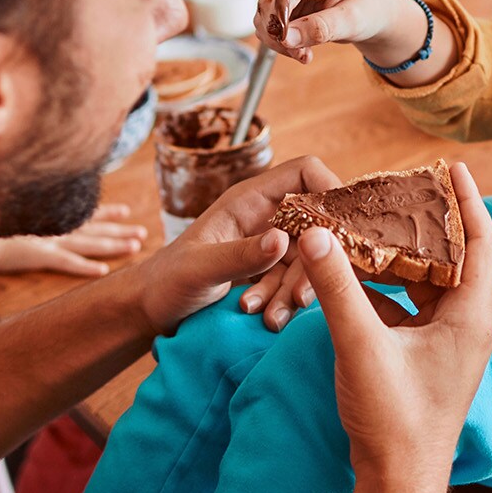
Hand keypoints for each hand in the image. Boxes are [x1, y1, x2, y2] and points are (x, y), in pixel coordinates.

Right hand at [0, 204, 148, 277]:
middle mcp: (53, 226)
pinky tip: (103, 272)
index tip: (125, 211)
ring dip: (113, 244)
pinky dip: (85, 267)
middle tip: (143, 232)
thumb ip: (27, 209)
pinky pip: (67, 263)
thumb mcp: (11, 213)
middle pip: (94, 227)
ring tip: (136, 246)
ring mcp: (47, 239)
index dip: (106, 213)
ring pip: (89, 242)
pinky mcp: (37, 254)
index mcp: (48, 217)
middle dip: (120, 230)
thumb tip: (36, 206)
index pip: (84, 213)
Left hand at [132, 156, 343, 334]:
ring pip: (308, 259)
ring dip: (296, 290)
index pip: (305, 173)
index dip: (329, 191)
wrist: (151, 309)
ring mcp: (268, 243)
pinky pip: (294, 282)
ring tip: (271, 317)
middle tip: (300, 298)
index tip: (340, 231)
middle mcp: (265, 215)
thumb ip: (240, 256)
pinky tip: (266, 319)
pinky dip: (285, 302)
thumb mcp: (200, 269)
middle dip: (313, 263)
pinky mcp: (268, 271)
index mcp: (249, 198)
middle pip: (315, 224)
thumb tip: (282, 241)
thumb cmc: (167, 281)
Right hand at [252, 0, 418, 66]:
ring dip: (279, 42)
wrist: (371, 13)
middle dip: (279, 35)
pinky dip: (281, 43)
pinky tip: (302, 50)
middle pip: (268, 5)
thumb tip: (286, 37)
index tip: (286, 41)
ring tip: (305, 55)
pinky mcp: (283, 5)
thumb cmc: (367, 9)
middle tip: (300, 55)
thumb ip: (320, 28)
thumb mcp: (351, 20)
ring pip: (265, 18)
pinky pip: (270, 27)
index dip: (279, 16)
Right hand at [299, 161, 491, 492]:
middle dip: (425, 223)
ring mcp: (446, 343)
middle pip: (453, 257)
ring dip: (402, 256)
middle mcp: (466, 326)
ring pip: (428, 283)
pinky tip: (353, 275)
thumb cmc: (394, 420)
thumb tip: (315, 234)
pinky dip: (386, 288)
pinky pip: (409, 308)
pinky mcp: (424, 358)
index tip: (453, 166)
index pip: (480, 243)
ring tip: (370, 225)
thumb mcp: (361, 345)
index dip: (468, 201)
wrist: (397, 479)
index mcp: (470, 318)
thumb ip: (337, 287)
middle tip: (397, 190)